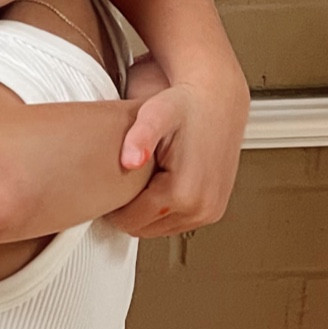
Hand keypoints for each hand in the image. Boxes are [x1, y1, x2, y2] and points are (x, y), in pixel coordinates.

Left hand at [109, 66, 250, 238]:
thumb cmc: (185, 105)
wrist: (218, 99)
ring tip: (145, 181)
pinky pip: (175, 223)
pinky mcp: (213, 211)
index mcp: (184, 193)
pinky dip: (163, 211)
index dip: (114, 205)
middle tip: (128, 180)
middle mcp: (201, 208)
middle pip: (144, 229)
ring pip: (158, 229)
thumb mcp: (156, 114)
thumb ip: (140, 136)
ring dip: (146, 211)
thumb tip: (130, 161)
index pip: (130, 221)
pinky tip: (160, 185)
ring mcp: (210, 212)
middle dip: (130, 210)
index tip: (109, 184)